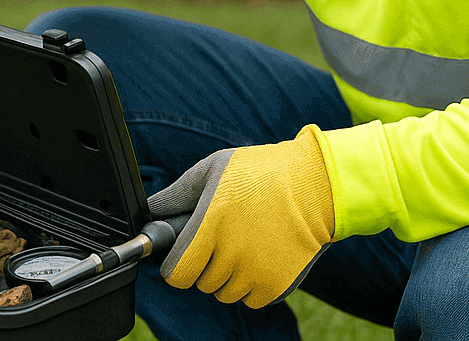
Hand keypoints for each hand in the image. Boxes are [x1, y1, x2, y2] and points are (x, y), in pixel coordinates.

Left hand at [146, 125, 335, 308]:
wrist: (319, 185)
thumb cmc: (262, 172)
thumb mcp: (214, 169)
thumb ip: (177, 194)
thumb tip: (150, 212)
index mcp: (211, 224)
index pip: (177, 274)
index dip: (177, 267)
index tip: (184, 257)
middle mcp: (232, 253)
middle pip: (202, 283)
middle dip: (206, 266)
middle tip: (223, 239)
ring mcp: (256, 273)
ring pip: (225, 293)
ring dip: (230, 276)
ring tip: (247, 243)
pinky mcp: (277, 286)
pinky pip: (251, 299)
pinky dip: (253, 284)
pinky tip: (263, 255)